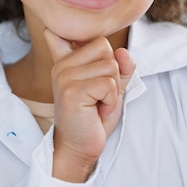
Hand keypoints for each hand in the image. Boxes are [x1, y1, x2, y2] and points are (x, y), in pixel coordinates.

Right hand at [44, 28, 134, 181]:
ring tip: (97, 104)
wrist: (78, 148)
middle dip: (112, 74)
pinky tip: (97, 111)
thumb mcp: (112, 85)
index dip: (104, 54)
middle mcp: (62, 64)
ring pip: (110, 65)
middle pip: (106, 48)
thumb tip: (123, 52)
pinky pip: (108, 84)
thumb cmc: (94, 117)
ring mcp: (65, 76)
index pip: (95, 38)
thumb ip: (121, 65)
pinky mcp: (72, 90)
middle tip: (98, 96)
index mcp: (67, 59)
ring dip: (112, 89)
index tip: (94, 75)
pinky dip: (110, 101)